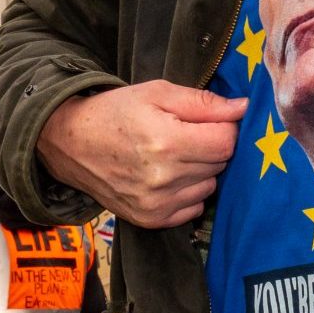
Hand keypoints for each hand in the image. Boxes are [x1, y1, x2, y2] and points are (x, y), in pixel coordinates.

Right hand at [36, 80, 246, 228]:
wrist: (70, 143)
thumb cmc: (115, 112)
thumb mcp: (156, 92)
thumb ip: (203, 102)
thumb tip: (243, 108)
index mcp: (167, 141)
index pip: (226, 142)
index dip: (225, 127)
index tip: (209, 120)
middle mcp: (163, 178)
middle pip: (220, 164)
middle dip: (210, 146)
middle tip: (185, 134)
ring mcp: (157, 203)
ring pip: (209, 187)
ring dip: (200, 171)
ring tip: (172, 155)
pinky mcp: (151, 220)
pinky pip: (193, 209)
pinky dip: (187, 192)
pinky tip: (166, 176)